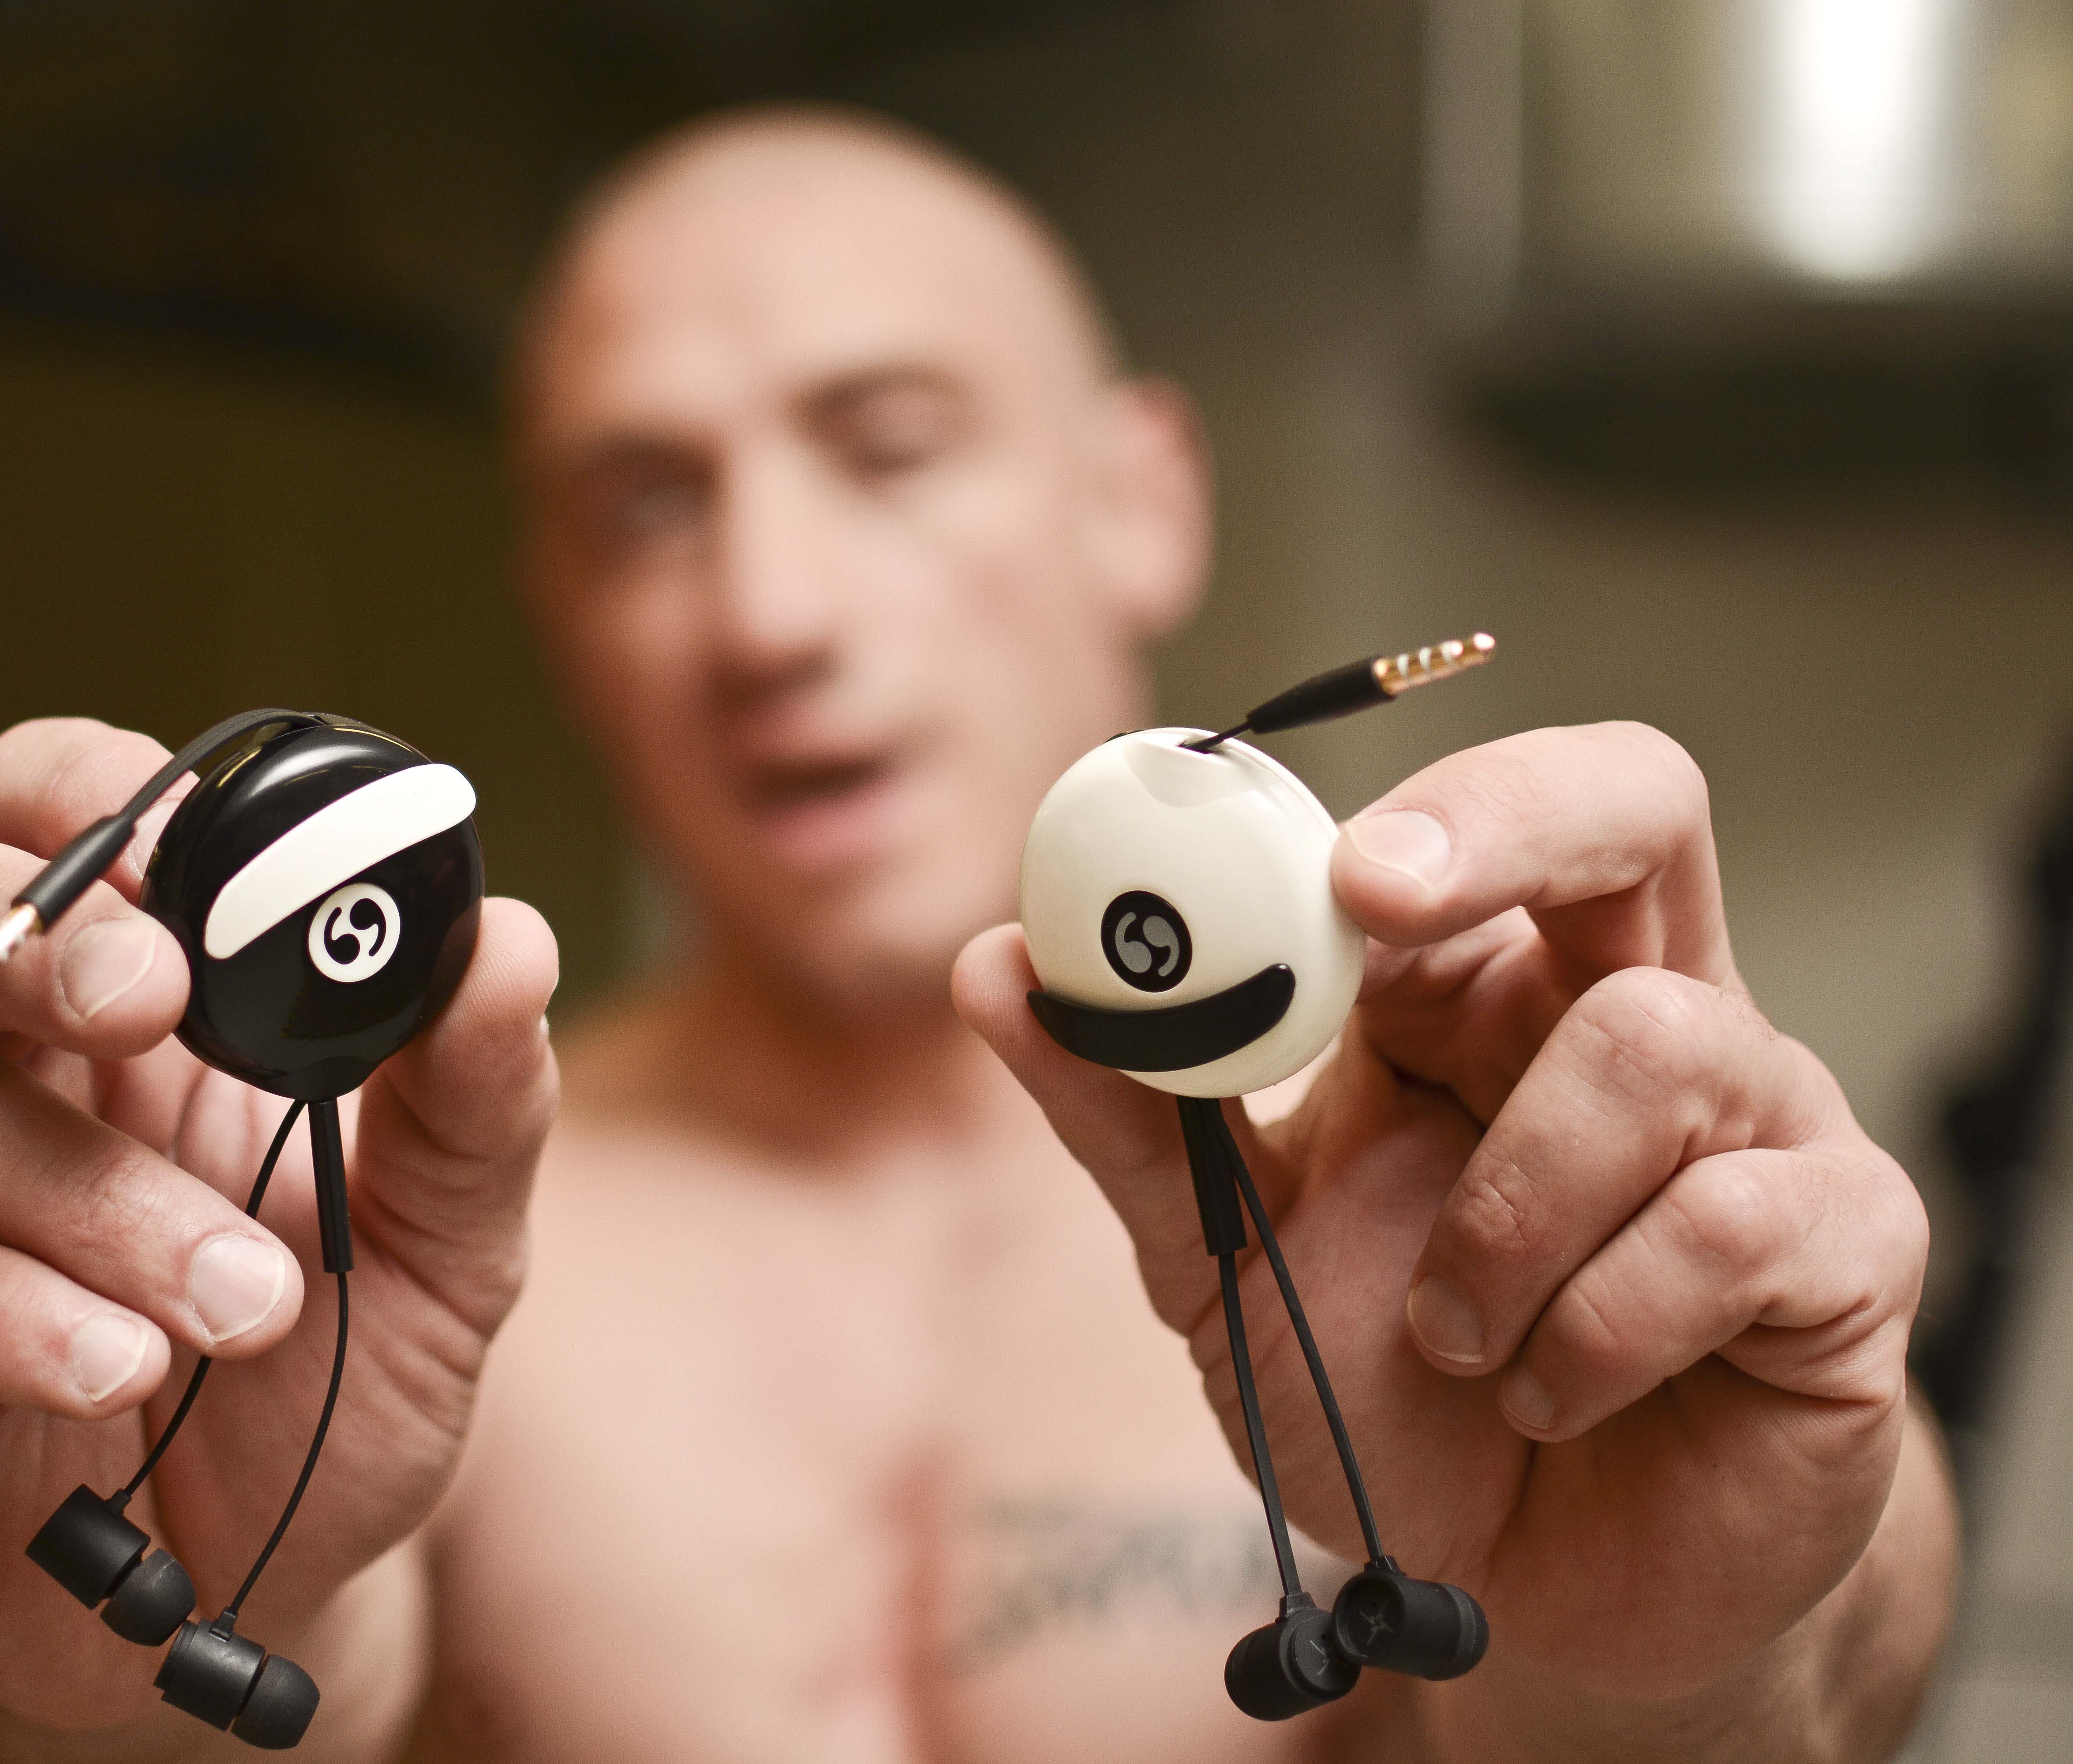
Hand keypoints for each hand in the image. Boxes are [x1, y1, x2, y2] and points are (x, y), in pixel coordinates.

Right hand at [0, 718, 557, 1740]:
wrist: (276, 1596)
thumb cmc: (337, 1401)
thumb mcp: (453, 1253)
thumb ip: (477, 1102)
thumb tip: (505, 944)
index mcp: (159, 1028)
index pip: (72, 832)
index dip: (91, 794)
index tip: (175, 832)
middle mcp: (24, 1089)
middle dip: (30, 930)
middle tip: (143, 994)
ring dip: (103, 1203)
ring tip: (236, 1307)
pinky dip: (11, 1313)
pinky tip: (116, 1366)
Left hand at [956, 724, 1939, 1719]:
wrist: (1534, 1588)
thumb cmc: (1391, 1397)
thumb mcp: (1225, 1255)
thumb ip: (1128, 1114)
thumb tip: (994, 965)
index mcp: (1480, 995)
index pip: (1464, 823)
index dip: (1396, 813)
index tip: (1312, 874)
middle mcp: (1630, 1014)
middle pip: (1633, 805)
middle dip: (1510, 820)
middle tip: (1383, 895)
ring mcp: (1759, 1117)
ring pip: (1654, 1046)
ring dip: (1508, 1216)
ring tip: (1456, 1338)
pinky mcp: (1848, 1241)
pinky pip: (1732, 1221)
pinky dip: (1601, 1326)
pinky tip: (1553, 1395)